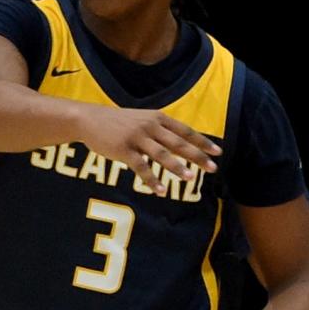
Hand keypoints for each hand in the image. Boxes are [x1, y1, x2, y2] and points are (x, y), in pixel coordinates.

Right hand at [77, 104, 219, 196]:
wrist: (90, 119)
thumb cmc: (119, 122)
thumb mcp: (142, 120)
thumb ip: (160, 130)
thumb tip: (181, 143)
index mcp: (158, 118)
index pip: (185, 131)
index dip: (203, 142)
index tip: (218, 153)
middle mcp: (150, 126)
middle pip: (179, 143)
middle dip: (197, 156)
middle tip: (213, 168)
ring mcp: (137, 138)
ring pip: (162, 155)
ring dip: (177, 167)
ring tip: (190, 179)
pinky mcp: (124, 150)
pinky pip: (141, 167)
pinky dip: (152, 180)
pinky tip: (161, 191)